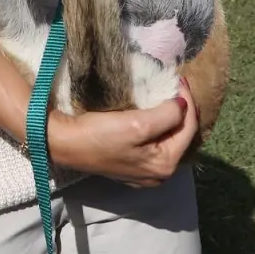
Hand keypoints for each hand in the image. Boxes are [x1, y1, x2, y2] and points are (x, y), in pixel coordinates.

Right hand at [46, 78, 198, 186]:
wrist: (66, 144)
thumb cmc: (100, 135)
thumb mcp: (137, 124)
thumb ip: (167, 115)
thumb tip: (182, 105)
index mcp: (165, 165)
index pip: (188, 128)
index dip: (188, 101)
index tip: (180, 79)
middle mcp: (160, 174)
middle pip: (181, 136)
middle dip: (182, 110)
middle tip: (176, 86)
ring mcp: (146, 172)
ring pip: (169, 139)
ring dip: (170, 118)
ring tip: (167, 95)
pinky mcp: (132, 165)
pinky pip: (156, 144)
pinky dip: (159, 127)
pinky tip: (153, 113)